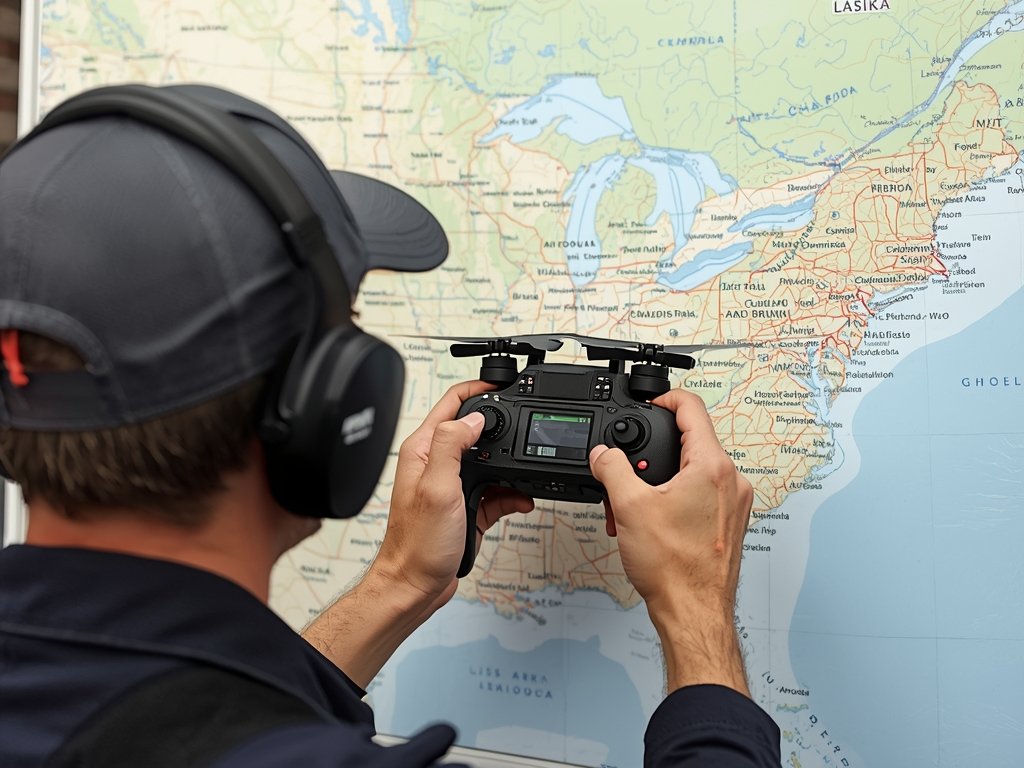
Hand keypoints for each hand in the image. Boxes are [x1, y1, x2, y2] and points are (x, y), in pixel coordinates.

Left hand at [373, 381, 532, 607]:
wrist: (416, 586)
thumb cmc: (417, 543)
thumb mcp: (437, 487)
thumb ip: (453, 445)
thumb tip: (475, 417)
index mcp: (423, 450)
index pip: (452, 403)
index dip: (479, 388)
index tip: (504, 384)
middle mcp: (436, 463)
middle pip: (476, 430)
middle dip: (503, 430)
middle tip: (527, 430)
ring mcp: (452, 484)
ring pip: (492, 462)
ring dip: (512, 468)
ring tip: (525, 475)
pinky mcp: (466, 505)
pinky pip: (497, 490)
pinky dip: (513, 494)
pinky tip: (522, 500)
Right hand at [589, 389, 752, 694]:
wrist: (692, 613)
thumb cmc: (673, 567)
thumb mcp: (630, 506)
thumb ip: (612, 469)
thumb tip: (603, 454)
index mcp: (713, 467)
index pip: (692, 409)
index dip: (666, 399)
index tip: (651, 402)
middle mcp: (731, 481)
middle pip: (690, 444)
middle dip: (653, 455)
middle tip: (627, 472)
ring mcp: (733, 505)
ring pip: (693, 473)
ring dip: (660, 482)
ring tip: (634, 506)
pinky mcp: (729, 525)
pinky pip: (700, 497)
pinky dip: (674, 499)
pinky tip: (650, 522)